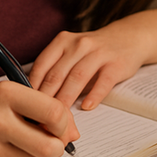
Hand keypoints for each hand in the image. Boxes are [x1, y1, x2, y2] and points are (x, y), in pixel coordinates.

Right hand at [0, 81, 78, 156]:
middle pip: (50, 146)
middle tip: (52, 141)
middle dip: (58, 146)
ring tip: (27, 145)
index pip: (53, 112)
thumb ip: (41, 109)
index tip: (61, 126)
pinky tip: (9, 152)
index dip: (65, 123)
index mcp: (5, 93)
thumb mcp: (8, 95)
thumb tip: (74, 135)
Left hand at [29, 20, 153, 109]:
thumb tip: (34, 99)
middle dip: (47, 99)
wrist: (128, 38)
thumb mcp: (71, 52)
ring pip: (77, 78)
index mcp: (63, 41)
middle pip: (57, 74)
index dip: (32, 88)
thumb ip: (55, 69)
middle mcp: (79, 44)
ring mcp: (98, 53)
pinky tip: (87, 107)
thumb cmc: (94, 51)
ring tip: (60, 119)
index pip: (42, 65)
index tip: (27, 106)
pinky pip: (102, 82)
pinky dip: (93, 95)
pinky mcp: (116, 64)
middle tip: (40, 118)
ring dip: (66, 99)